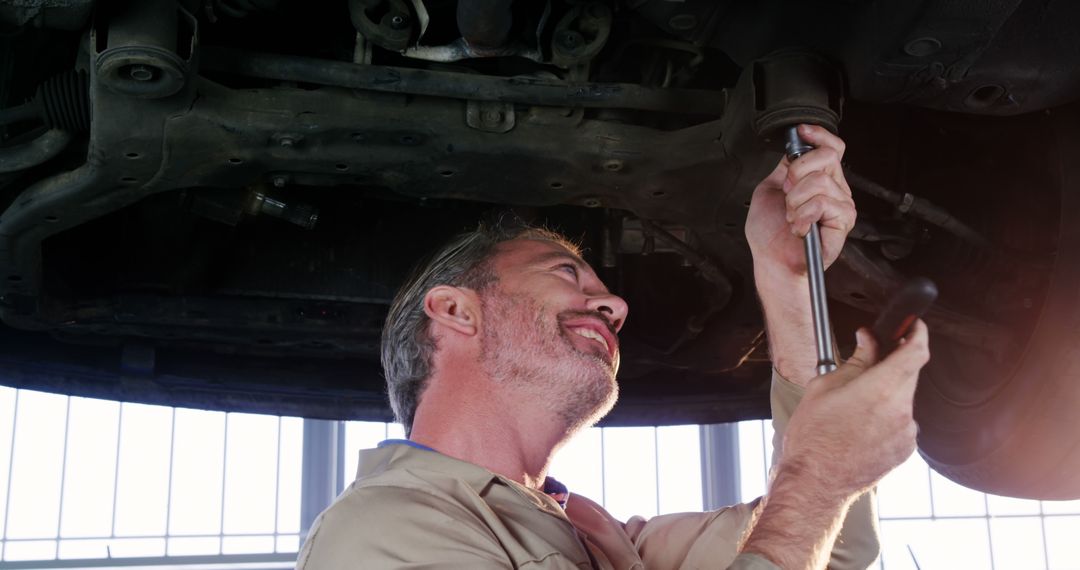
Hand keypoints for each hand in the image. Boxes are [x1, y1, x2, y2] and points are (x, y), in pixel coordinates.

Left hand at [745, 124, 854, 275]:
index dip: (819, 135)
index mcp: (817, 179)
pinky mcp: (844, 220)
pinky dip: (803, 215)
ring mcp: (841, 204)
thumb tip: (795, 148)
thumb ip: (784, 167)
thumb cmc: (770, 234)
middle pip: (826, 157)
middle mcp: (833, 189)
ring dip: (795, 201)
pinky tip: (799, 227)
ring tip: (791, 217)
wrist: (772, 261)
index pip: (831, 147)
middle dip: (797, 173)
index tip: (801, 132)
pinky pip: (823, 202)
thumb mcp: (770, 189)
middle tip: (787, 196)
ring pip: (820, 181)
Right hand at [780, 320, 930, 495]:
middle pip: (909, 374)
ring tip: (854, 406)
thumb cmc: (813, 438)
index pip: (916, 351)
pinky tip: (860, 426)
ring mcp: (907, 433)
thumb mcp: (825, 388)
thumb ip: (856, 360)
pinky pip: (902, 422)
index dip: (918, 334)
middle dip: (892, 365)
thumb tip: (868, 339)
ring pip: (904, 399)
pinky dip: (887, 416)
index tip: (912, 327)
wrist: (815, 482)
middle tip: (868, 365)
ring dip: (887, 393)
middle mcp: (902, 410)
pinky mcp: (906, 450)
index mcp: (881, 389)